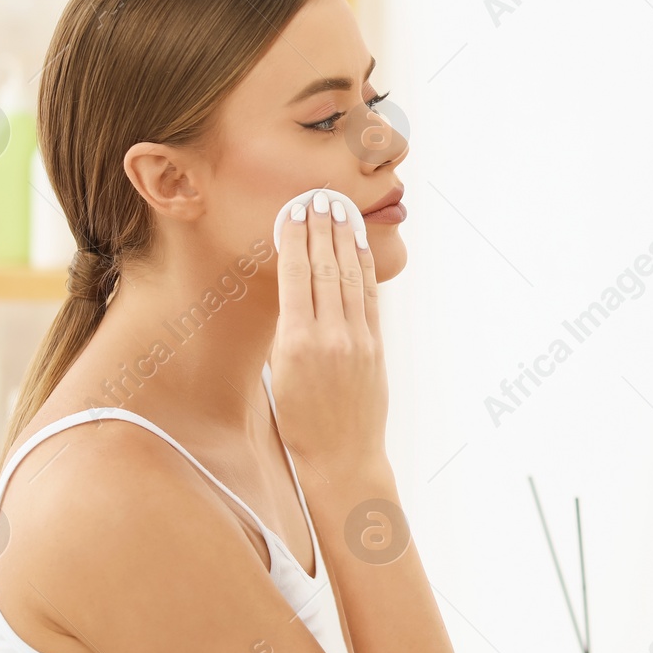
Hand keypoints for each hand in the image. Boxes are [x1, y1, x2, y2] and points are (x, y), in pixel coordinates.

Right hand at [270, 190, 388, 479]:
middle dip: (321, 228)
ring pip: (347, 277)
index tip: (293, 211)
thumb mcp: (277, 374)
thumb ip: (285, 329)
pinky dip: (362, 267)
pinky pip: (368, 297)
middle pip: (323, 267)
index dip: (294, 238)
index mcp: (294, 342)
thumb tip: (291, 286)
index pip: (294, 275)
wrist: (340, 456)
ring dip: (342, 239)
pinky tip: (356, 246)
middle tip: (317, 196)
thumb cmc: (299, 421)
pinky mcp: (375, 347)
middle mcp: (328, 336)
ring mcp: (356, 340)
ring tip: (337, 209)